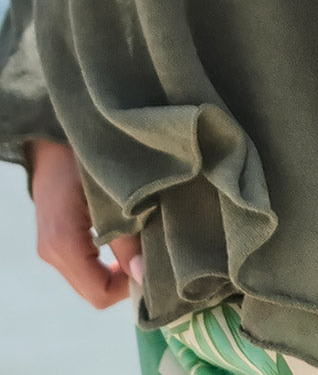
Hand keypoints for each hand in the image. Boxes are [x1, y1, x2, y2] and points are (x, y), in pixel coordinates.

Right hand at [27, 139, 142, 309]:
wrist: (53, 133)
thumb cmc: (84, 156)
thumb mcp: (111, 193)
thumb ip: (127, 235)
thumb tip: (144, 274)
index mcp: (63, 244)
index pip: (100, 293)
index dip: (131, 287)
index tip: (157, 263)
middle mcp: (52, 253)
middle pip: (94, 290)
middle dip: (126, 279)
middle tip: (155, 254)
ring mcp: (50, 247)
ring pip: (89, 278)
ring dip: (117, 268)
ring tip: (144, 245)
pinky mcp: (55, 237)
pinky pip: (84, 263)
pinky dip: (106, 259)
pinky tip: (127, 238)